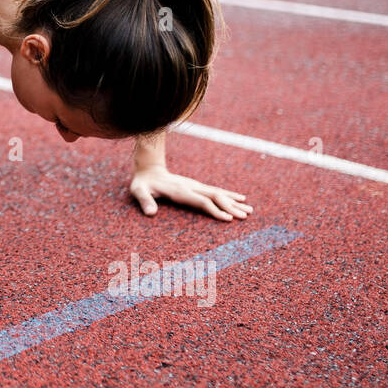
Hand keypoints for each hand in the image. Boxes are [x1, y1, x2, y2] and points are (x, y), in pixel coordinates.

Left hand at [129, 165, 252, 220]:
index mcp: (180, 191)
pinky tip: (241, 199)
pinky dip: (229, 195)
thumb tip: (150, 213)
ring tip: (250, 210)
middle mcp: (191, 187)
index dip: (215, 210)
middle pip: (214, 197)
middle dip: (231, 207)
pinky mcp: (197, 186)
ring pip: (218, 193)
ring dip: (234, 202)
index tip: (228, 219)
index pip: (201, 201)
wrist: (148, 169)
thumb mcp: (138, 190)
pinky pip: (215, 191)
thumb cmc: (142, 183)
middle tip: (246, 216)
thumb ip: (144, 200)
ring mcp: (195, 186)